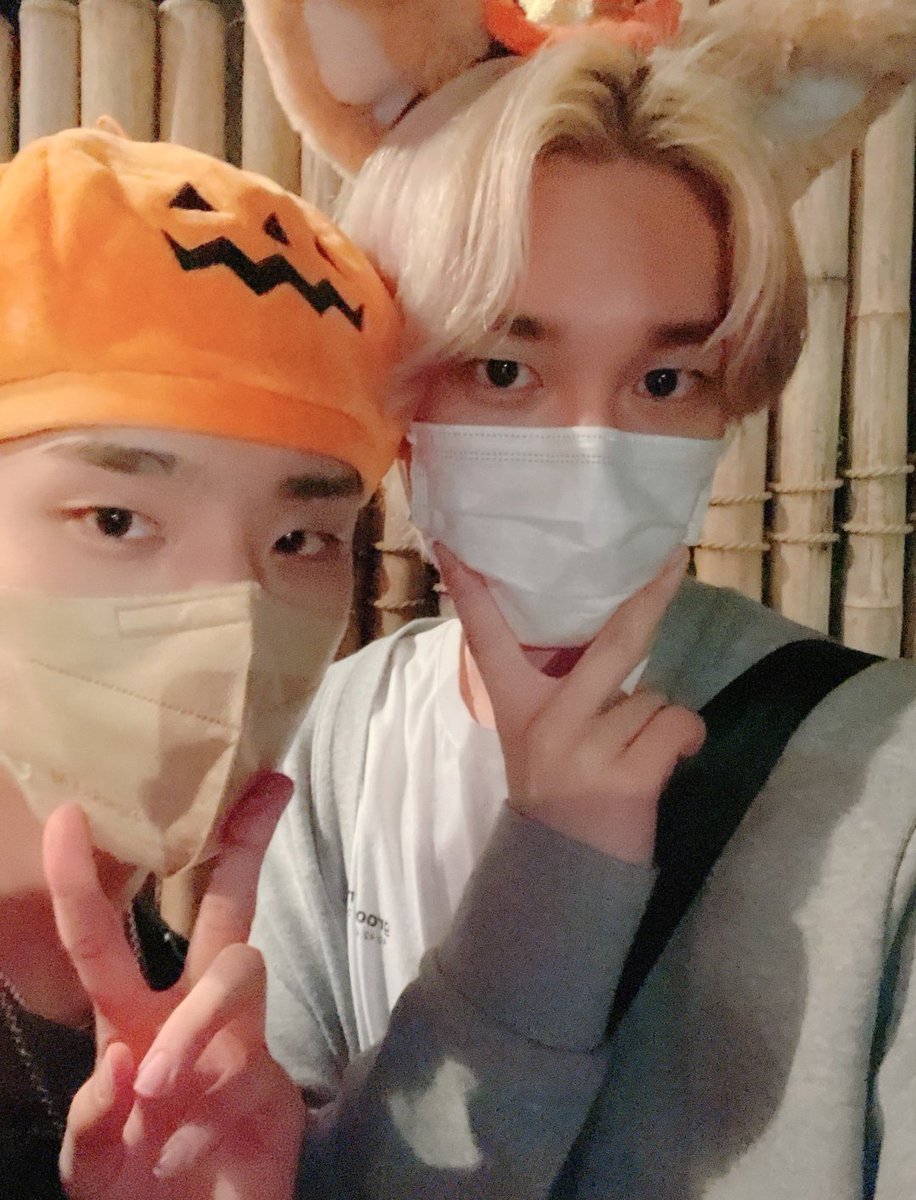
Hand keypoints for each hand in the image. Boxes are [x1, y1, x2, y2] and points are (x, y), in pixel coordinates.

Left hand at [42, 774, 305, 1199]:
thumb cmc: (138, 1191)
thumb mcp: (89, 1165)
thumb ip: (91, 1121)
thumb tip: (121, 1062)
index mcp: (132, 1020)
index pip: (104, 938)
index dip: (82, 879)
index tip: (71, 813)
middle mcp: (190, 1013)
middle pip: (226, 908)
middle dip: (244, 846)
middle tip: (270, 790)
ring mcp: (240, 1040)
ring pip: (237, 973)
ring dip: (190, 1027)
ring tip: (155, 1093)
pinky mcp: (275, 1082)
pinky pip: (243, 1062)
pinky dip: (200, 1108)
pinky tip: (177, 1143)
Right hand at [437, 545, 704, 863]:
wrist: (564, 871)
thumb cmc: (556, 792)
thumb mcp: (536, 737)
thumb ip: (558, 690)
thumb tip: (606, 636)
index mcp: (516, 707)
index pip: (487, 640)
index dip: (470, 594)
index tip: (454, 548)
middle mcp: (549, 722)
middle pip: (614, 642)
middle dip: (650, 597)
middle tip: (675, 559)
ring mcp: (588, 749)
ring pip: (654, 696)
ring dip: (657, 717)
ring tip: (633, 749)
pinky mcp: (629, 778)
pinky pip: (677, 726)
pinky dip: (684, 737)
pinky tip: (670, 758)